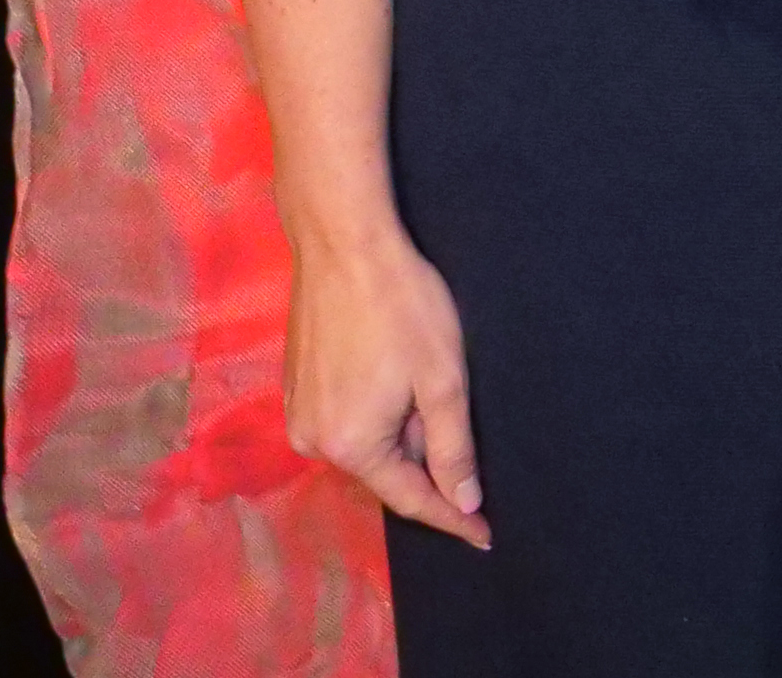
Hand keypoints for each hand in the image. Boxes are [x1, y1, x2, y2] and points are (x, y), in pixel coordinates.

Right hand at [280, 225, 489, 548]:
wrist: (343, 246)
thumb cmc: (401, 307)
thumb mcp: (442, 381)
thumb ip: (452, 448)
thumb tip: (463, 502)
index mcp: (352, 447)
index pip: (412, 500)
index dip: (454, 517)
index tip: (486, 535)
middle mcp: (314, 443)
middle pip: (387, 471)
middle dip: (426, 456)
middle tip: (449, 400)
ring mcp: (298, 416)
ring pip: (368, 444)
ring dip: (402, 428)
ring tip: (420, 374)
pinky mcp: (295, 391)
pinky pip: (348, 421)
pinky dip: (378, 411)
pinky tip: (395, 370)